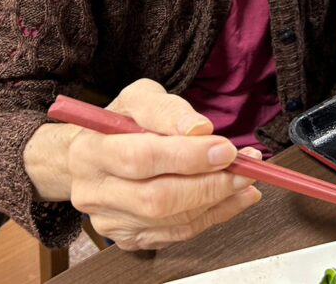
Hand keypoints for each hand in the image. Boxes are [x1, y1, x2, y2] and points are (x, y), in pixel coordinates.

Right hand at [66, 80, 261, 249]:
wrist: (94, 154)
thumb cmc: (120, 122)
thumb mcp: (139, 98)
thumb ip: (167, 109)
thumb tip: (198, 129)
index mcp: (90, 151)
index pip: (140, 159)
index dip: (186, 157)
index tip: (225, 149)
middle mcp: (93, 192)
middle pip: (157, 199)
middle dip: (209, 185)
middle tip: (244, 169)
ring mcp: (109, 220)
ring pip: (170, 221)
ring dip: (217, 202)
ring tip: (245, 181)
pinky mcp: (127, 238)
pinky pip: (176, 234)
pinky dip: (211, 217)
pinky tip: (232, 198)